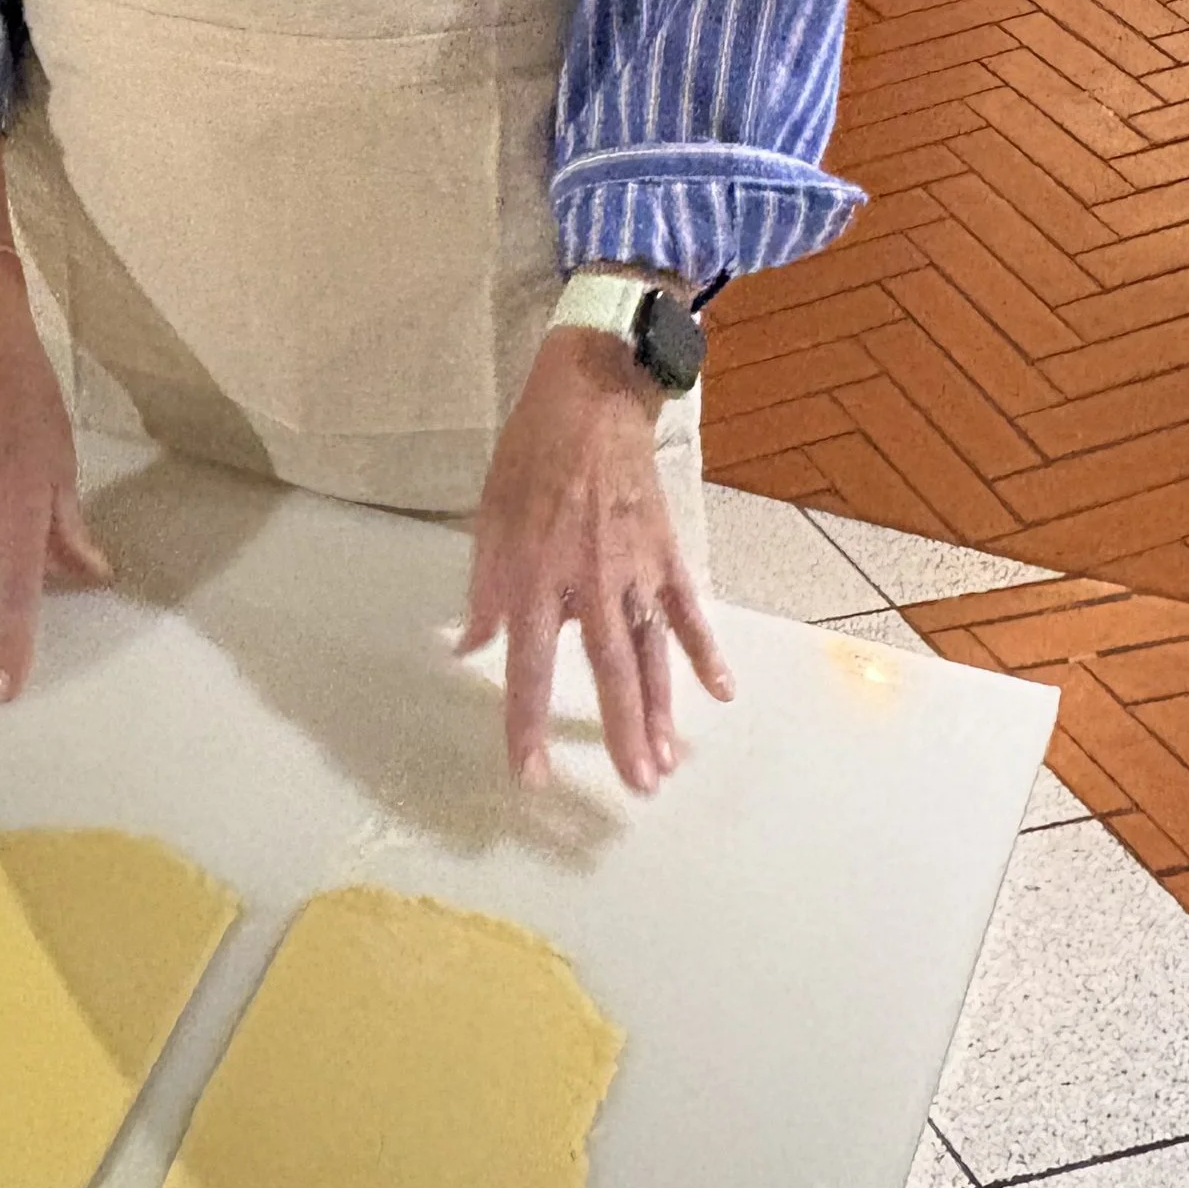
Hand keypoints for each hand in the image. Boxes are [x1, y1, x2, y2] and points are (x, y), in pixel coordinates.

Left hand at [458, 326, 732, 793]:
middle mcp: (588, 582)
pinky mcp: (665, 552)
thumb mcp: (487, 520)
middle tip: (635, 788)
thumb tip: (469, 647)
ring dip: (660, 712)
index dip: (527, 727)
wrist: (589, 398)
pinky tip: (719, 691)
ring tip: (667, 763)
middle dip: (620, 736)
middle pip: (608, 673)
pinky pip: (688, 611)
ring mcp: (635, 569)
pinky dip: (705, 651)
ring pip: (652, 653)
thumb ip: (482, 593)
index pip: (529, 669)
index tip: (530, 777)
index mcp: (535, 576)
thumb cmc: (528, 458)